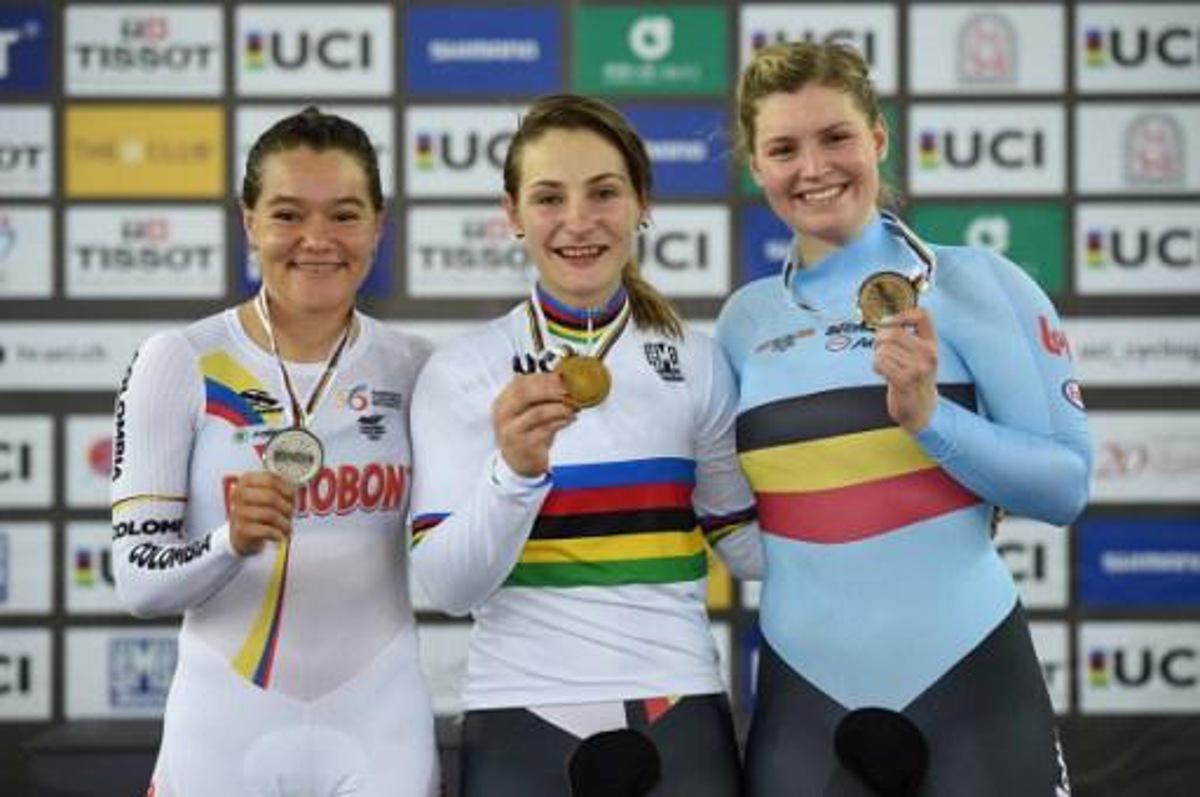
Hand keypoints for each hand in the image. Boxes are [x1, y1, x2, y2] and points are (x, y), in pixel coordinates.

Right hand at [228, 471, 295, 554]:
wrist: (242, 534)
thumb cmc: (259, 510)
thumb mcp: (267, 494)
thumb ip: (281, 489)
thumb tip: (294, 492)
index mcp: (247, 480)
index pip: (271, 479)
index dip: (286, 489)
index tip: (293, 498)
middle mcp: (240, 493)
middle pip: (271, 497)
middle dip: (287, 508)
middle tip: (291, 515)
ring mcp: (238, 511)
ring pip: (270, 514)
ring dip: (284, 523)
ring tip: (287, 528)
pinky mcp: (240, 529)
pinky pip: (265, 530)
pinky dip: (278, 535)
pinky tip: (280, 537)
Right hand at [492, 372, 576, 476]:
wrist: (519, 463)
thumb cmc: (527, 432)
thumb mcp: (528, 411)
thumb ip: (541, 396)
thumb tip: (564, 380)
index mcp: (504, 401)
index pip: (521, 382)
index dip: (543, 377)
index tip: (562, 376)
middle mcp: (504, 415)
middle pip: (525, 394)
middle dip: (551, 388)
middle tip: (569, 389)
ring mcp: (512, 431)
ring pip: (538, 412)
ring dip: (560, 407)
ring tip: (573, 407)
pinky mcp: (525, 445)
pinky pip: (546, 430)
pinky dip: (561, 422)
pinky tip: (570, 419)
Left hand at [872, 307, 938, 432]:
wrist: (921, 411)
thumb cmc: (915, 380)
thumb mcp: (921, 356)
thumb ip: (911, 337)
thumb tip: (886, 320)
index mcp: (932, 345)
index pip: (922, 315)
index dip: (901, 314)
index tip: (889, 323)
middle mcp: (929, 354)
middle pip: (894, 332)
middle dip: (879, 338)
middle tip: (878, 348)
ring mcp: (918, 368)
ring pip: (884, 348)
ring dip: (877, 355)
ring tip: (883, 364)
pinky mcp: (905, 381)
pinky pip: (880, 362)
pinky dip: (876, 366)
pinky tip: (882, 372)